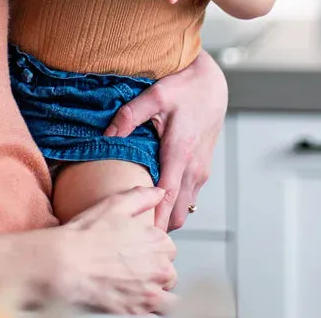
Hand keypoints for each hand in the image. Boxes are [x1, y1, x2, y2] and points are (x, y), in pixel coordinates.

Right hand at [50, 187, 177, 314]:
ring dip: (156, 289)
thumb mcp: (114, 205)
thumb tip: (160, 192)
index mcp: (157, 240)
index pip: (168, 247)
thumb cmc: (86, 235)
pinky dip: (153, 307)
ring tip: (136, 287)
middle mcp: (159, 266)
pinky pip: (160, 312)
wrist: (65, 266)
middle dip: (155, 269)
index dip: (153, 248)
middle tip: (133, 268)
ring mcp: (151, 291)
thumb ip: (142, 197)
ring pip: (167, 293)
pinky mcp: (139, 311)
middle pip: (169, 270)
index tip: (139, 251)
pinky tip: (138, 301)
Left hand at [104, 51, 227, 231]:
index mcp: (180, 153)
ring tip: (141, 214)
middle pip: (178, 213)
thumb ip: (129, 116)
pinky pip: (189, 196)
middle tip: (131, 226)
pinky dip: (175, 203)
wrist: (213, 82)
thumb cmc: (185, 87)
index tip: (138, 238)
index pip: (167, 199)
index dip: (154, 222)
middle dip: (159, 224)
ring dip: (168, 214)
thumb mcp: (155, 95)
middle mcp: (194, 168)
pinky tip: (156, 194)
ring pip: (186, 207)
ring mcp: (201, 170)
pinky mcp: (203, 167)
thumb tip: (107, 135)